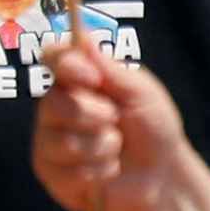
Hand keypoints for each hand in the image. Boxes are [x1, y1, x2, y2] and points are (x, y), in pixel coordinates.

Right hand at [34, 38, 191, 210]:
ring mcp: (48, 139)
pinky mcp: (50, 172)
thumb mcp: (142, 94)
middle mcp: (57, 106)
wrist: (161, 174)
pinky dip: (99, 171)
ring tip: (116, 148)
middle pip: (53, 103)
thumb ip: (111, 70)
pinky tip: (108, 171)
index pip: (53, 58)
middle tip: (116, 120)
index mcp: (79, 79)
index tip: (92, 79)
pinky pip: (67, 171)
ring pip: (62, 141)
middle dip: (94, 115)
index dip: (66, 65)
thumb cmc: (154, 127)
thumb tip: (83, 36)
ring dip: (102, 147)